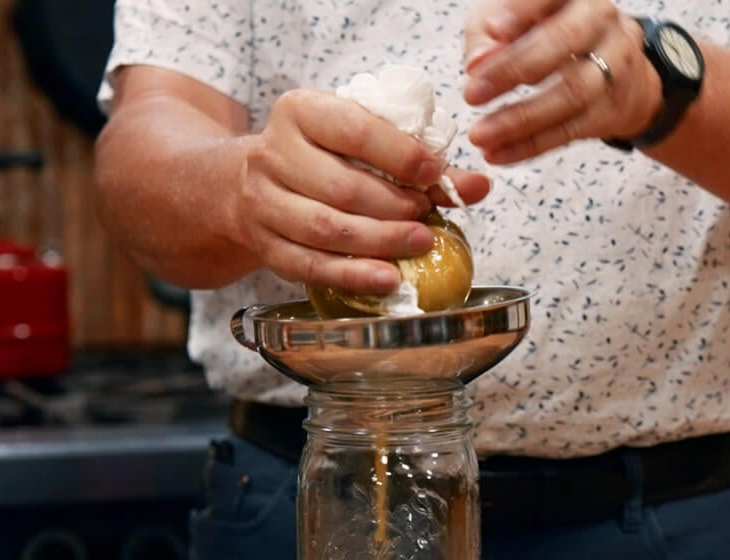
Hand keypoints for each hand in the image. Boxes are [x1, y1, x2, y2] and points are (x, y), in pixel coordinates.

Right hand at [239, 90, 490, 295]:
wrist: (251, 181)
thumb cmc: (321, 155)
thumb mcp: (361, 140)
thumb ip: (420, 161)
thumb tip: (479, 185)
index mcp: (301, 111)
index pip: (355, 130)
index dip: (400, 155)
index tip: (434, 174)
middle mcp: (272, 154)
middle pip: (343, 187)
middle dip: (395, 206)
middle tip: (426, 215)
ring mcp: (262, 202)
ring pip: (326, 229)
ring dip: (381, 241)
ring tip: (418, 243)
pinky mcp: (264, 245)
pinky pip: (311, 267)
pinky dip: (354, 276)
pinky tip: (388, 279)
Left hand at [462, 0, 660, 163]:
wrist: (617, 74)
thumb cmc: (552, 37)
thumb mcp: (513, 23)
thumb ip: (488, 36)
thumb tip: (477, 63)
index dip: (521, 12)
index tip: (492, 30)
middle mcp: (602, 19)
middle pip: (563, 41)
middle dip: (512, 69)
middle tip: (471, 94)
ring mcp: (616, 64)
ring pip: (571, 92)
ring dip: (520, 118)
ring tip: (479, 135)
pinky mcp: (613, 107)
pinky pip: (571, 130)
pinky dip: (530, 145)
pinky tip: (499, 153)